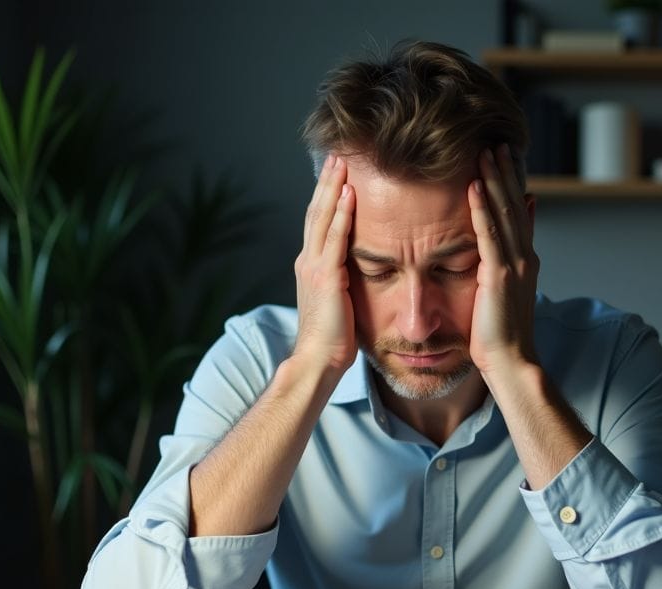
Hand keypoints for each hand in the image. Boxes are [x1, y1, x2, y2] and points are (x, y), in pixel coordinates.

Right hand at [292, 154, 357, 372]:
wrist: (318, 360)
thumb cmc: (332, 338)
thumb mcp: (337, 301)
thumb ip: (341, 279)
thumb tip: (354, 268)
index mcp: (311, 265)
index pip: (318, 222)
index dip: (326, 196)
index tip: (335, 173)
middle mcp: (308, 260)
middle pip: (317, 212)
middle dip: (327, 182)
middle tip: (336, 155)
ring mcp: (314, 267)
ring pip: (323, 218)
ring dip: (333, 188)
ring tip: (341, 163)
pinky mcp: (326, 277)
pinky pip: (336, 239)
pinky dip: (342, 214)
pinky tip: (350, 195)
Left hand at [467, 144, 538, 377]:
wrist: (511, 362)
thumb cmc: (501, 334)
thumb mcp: (506, 292)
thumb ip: (507, 263)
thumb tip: (505, 247)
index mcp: (525, 260)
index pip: (519, 212)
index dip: (513, 182)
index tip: (504, 156)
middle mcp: (524, 257)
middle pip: (515, 204)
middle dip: (505, 171)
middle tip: (497, 141)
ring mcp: (514, 265)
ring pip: (505, 213)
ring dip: (495, 180)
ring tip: (487, 151)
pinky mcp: (499, 276)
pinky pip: (489, 234)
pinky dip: (482, 208)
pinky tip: (474, 186)